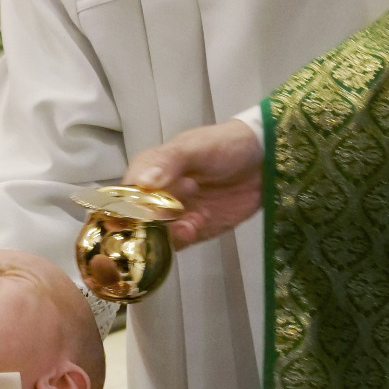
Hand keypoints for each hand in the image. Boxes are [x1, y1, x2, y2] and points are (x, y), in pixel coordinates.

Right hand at [123, 120, 263, 249]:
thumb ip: (168, 162)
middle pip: (136, 221)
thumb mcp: (195, 147)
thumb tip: (143, 182)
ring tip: (186, 224)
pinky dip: (182, 239)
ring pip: (154, 235)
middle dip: (147, 225)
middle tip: (169, 215)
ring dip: (165, 235)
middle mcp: (154, 197)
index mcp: (147, 172)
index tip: (139, 210)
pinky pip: (178, 242)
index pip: (125, 194)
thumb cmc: (223, 146)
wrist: (263, 161)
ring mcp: (173, 216)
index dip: (128, 205)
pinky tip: (194, 228)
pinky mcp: (192, 230)